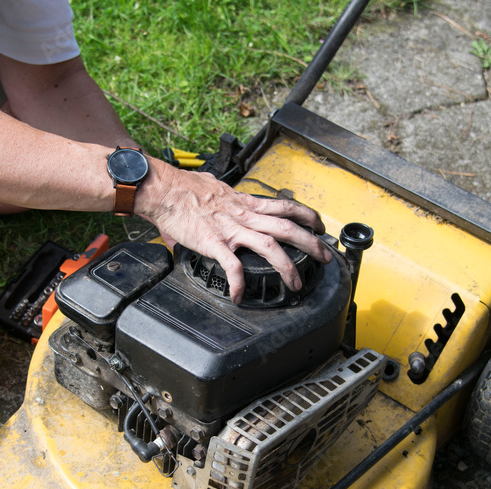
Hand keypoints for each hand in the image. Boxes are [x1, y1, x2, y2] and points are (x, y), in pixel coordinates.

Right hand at [136, 159, 331, 303]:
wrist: (165, 190)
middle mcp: (243, 215)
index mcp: (245, 203)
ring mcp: (231, 230)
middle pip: (287, 227)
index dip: (306, 215)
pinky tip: (239, 296)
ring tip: (296, 282)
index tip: (319, 224)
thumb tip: (221, 208)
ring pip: (270, 246)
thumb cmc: (184, 189)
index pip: (284, 206)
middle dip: (311, 242)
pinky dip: (239, 283)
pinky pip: (232, 266)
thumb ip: (224, 203)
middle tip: (326, 256)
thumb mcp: (214, 190)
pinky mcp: (214, 243)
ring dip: (287, 265)